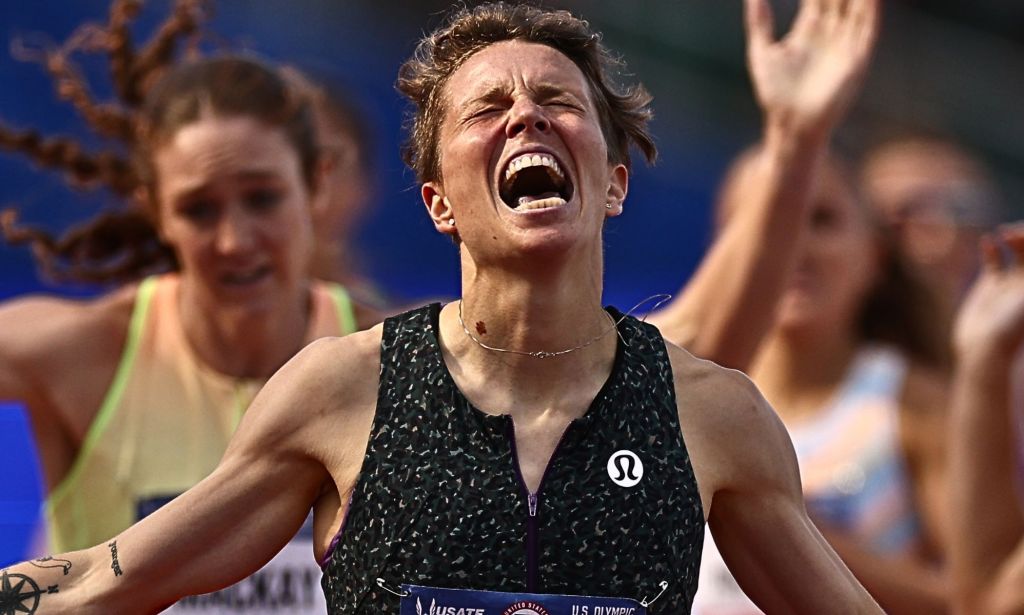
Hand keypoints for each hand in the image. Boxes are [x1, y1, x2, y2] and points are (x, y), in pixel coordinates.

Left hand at [745, 0, 879, 138]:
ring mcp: (844, 45)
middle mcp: (830, 34)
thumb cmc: (775, 94)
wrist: (790, 126)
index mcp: (808, 31)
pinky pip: (867, 29)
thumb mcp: (761, 52)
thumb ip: (759, 22)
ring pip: (856, 7)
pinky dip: (870, 10)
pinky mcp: (856, 60)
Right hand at [954, 225, 1023, 359]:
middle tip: (1013, 233)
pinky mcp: (991, 287)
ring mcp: (1012, 283)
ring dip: (1012, 238)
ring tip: (1004, 233)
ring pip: (1017, 251)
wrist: (986, 351)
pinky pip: (994, 262)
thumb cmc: (1012, 330)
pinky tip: (988, 242)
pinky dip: (991, 249)